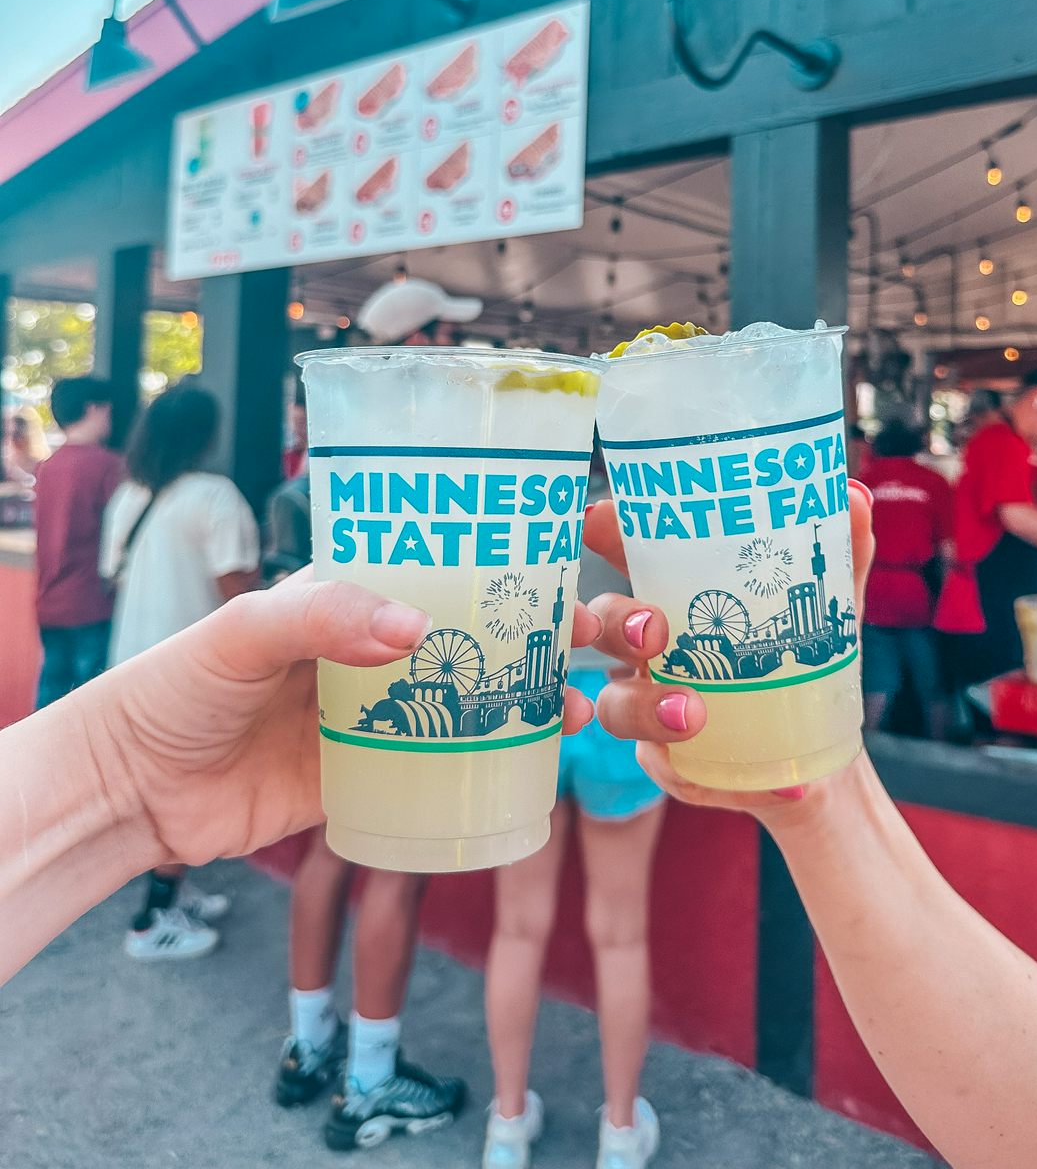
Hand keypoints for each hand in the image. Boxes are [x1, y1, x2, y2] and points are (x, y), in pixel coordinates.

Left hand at [86, 570, 602, 868]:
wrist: (129, 791)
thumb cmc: (174, 688)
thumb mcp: (243, 632)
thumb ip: (322, 616)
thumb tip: (416, 628)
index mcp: (341, 600)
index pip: (432, 571)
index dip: (495, 567)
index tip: (556, 566)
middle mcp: (364, 653)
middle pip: (464, 636)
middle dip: (529, 635)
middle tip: (587, 637)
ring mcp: (369, 717)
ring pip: (464, 701)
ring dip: (523, 700)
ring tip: (577, 704)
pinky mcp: (363, 778)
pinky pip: (437, 768)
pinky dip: (487, 763)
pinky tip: (533, 761)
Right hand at [580, 480, 874, 832]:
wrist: (821, 759)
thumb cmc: (805, 662)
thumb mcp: (831, 609)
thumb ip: (842, 556)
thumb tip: (854, 495)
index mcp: (677, 594)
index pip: (625, 552)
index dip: (603, 533)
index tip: (597, 519)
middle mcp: (648, 648)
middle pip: (600, 622)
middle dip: (614, 620)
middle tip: (654, 629)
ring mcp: (649, 705)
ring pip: (612, 701)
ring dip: (645, 704)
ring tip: (695, 714)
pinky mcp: (666, 761)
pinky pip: (654, 765)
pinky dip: (679, 766)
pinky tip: (709, 771)